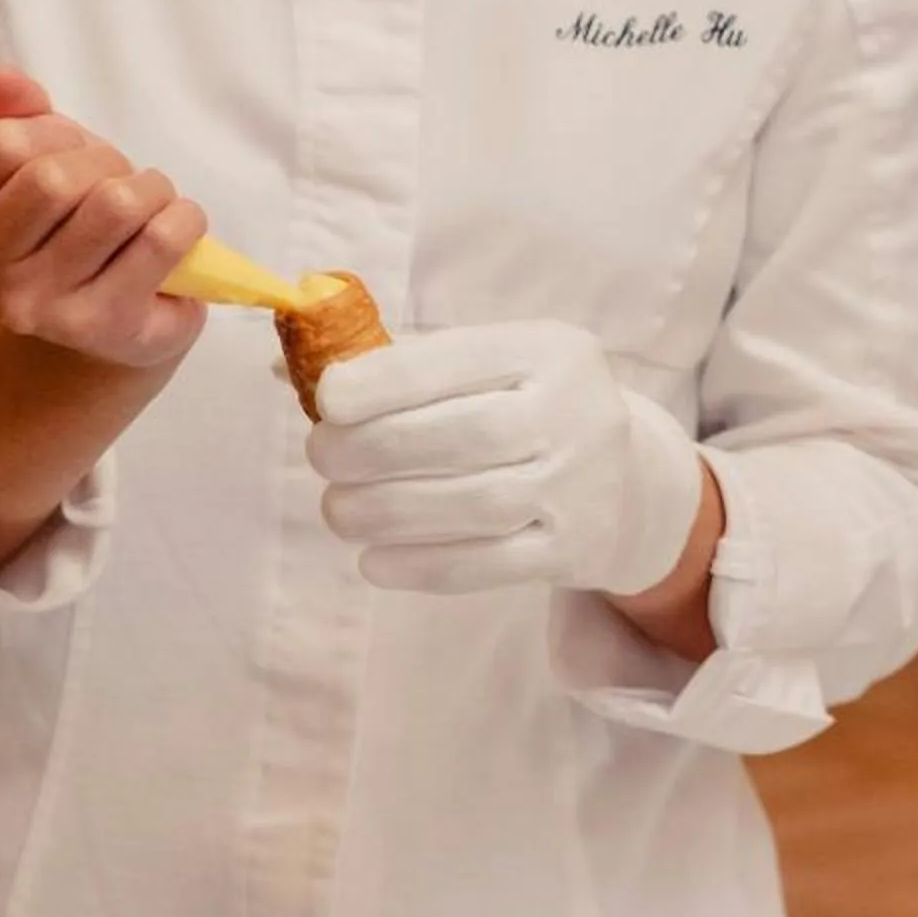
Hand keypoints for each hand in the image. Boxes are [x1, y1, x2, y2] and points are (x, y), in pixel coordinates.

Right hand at [0, 70, 207, 369]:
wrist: (105, 328)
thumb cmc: (63, 230)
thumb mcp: (30, 166)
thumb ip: (14, 116)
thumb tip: (4, 80)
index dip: (48, 130)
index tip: (68, 147)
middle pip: (54, 179)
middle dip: (102, 159)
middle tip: (117, 175)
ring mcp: (46, 309)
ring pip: (114, 206)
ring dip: (149, 186)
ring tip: (150, 197)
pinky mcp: (108, 325)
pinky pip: (160, 241)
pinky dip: (185, 218)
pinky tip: (178, 223)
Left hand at [308, 321, 708, 600]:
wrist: (632, 483)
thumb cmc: (531, 411)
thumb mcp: (492, 366)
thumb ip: (404, 365)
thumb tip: (285, 367)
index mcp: (550, 350)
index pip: (460, 360)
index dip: (387, 382)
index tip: (326, 399)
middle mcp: (575, 415)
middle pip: (463, 435)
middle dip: (376, 449)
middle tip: (321, 458)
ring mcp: (579, 489)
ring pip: (472, 505)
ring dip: (388, 511)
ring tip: (337, 512)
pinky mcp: (572, 551)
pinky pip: (487, 565)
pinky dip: (421, 566)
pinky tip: (373, 560)